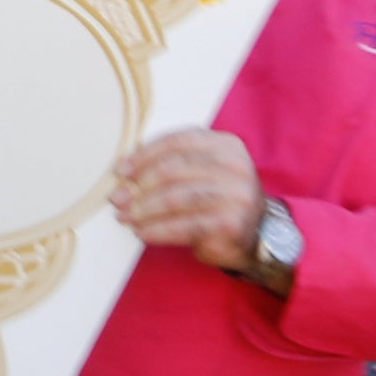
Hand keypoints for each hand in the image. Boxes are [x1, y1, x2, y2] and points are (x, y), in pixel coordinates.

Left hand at [111, 129, 271, 276]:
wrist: (259, 232)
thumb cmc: (219, 197)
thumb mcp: (204, 170)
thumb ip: (173, 163)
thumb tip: (124, 175)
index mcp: (226, 145)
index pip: (177, 143)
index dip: (144, 156)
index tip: (121, 170)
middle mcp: (235, 167)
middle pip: (173, 170)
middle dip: (138, 186)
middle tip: (116, 198)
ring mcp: (236, 196)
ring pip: (175, 199)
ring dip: (143, 209)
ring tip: (124, 216)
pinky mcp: (230, 224)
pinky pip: (183, 226)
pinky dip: (157, 230)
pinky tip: (142, 232)